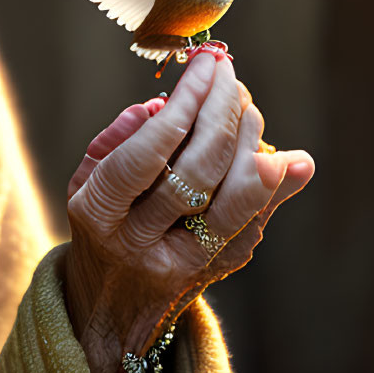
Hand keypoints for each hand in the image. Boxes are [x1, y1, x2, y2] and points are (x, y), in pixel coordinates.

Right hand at [61, 50, 314, 372]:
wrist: (116, 305)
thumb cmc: (98, 224)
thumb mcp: (84, 181)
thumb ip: (116, 140)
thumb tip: (161, 106)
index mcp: (99, 214)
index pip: (144, 156)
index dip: (179, 108)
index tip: (200, 68)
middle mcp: (143, 242)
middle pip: (197, 171)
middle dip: (219, 112)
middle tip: (226, 72)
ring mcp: (186, 261)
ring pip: (235, 200)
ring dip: (250, 143)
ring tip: (244, 101)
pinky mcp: (220, 269)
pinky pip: (254, 222)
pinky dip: (274, 186)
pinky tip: (289, 158)